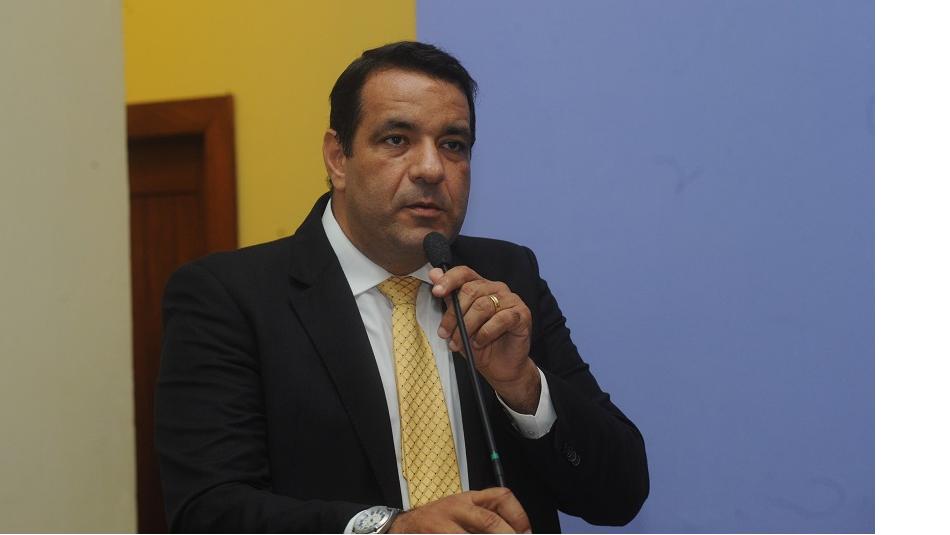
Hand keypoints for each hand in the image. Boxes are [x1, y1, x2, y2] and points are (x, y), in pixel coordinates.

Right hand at [388, 488, 531, 532]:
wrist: (404, 527)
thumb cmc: (438, 521)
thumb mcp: (463, 511)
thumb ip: (485, 519)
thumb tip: (517, 533)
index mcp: (469, 499)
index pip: (501, 496)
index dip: (518, 515)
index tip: (525, 532)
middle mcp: (458, 508)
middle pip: (490, 521)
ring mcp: (443, 524)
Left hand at [430, 267, 539, 413]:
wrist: (500, 367)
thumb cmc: (479, 343)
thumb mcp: (458, 322)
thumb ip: (449, 298)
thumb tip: (434, 273)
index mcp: (481, 286)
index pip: (464, 273)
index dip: (449, 280)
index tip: (436, 292)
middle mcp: (497, 288)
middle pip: (471, 290)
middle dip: (454, 315)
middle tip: (445, 333)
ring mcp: (511, 300)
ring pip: (483, 306)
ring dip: (467, 327)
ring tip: (459, 343)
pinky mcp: (522, 314)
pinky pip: (501, 319)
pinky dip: (485, 333)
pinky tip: (479, 342)